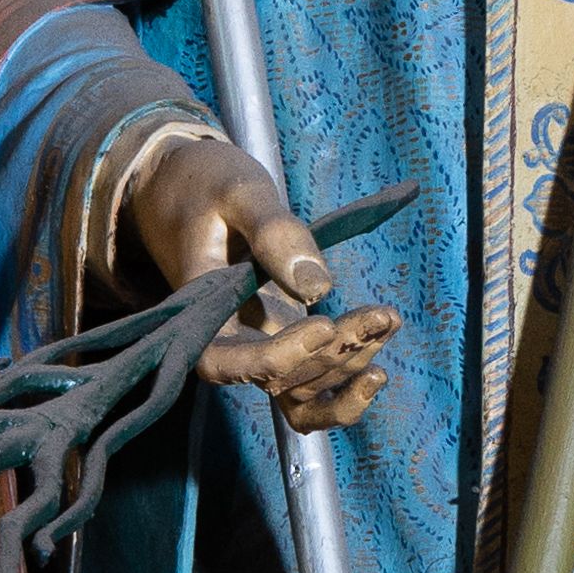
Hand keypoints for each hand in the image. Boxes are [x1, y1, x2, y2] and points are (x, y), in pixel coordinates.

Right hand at [125, 127, 396, 434]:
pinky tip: (381, 334)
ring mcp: (254, 342)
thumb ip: (273, 233)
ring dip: (349, 364)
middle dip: (333, 354)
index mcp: (200, 307)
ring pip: (300, 389)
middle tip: (380, 314)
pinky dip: (347, 373)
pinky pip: (310, 381)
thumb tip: (318, 288)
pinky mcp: (279, 339)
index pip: (226, 361)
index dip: (277, 358)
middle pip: (277, 380)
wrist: (187, 187)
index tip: (324, 324)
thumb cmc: (204, 182)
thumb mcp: (237, 192)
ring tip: (386, 319)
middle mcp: (226, 337)